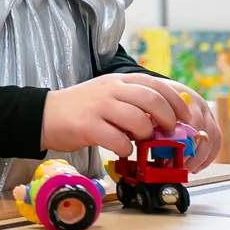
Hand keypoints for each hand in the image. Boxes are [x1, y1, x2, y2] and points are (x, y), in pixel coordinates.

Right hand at [41, 73, 191, 156]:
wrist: (42, 115)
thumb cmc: (79, 109)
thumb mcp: (107, 95)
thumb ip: (132, 101)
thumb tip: (165, 120)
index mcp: (118, 81)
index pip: (157, 85)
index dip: (177, 102)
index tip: (186, 118)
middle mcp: (110, 90)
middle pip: (152, 100)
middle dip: (167, 119)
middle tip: (168, 132)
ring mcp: (98, 107)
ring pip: (138, 119)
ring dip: (146, 135)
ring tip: (140, 140)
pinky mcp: (87, 126)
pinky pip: (118, 140)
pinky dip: (126, 148)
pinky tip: (121, 149)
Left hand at [147, 78, 222, 171]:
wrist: (162, 88)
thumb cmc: (152, 98)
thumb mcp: (147, 105)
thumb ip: (149, 118)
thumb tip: (146, 135)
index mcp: (184, 98)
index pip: (191, 122)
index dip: (181, 141)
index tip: (168, 155)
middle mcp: (200, 105)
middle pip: (204, 132)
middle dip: (189, 152)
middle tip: (175, 166)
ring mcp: (208, 114)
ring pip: (212, 139)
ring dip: (198, 158)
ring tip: (184, 170)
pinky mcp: (212, 124)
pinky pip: (216, 143)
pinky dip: (207, 158)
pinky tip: (195, 168)